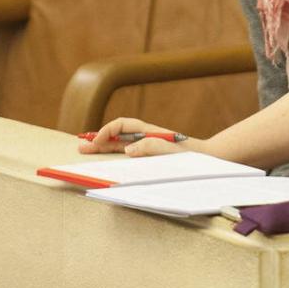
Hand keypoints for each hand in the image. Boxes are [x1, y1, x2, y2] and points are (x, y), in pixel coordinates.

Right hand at [77, 117, 206, 156]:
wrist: (207, 160)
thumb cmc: (190, 155)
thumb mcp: (172, 150)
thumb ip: (151, 146)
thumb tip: (128, 149)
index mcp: (149, 131)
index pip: (122, 125)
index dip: (107, 131)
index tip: (98, 141)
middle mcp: (145, 138)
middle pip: (117, 135)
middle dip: (99, 139)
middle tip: (81, 146)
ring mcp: (146, 148)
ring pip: (120, 145)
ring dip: (103, 148)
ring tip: (87, 151)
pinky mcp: (148, 159)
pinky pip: (128, 155)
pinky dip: (114, 156)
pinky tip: (106, 162)